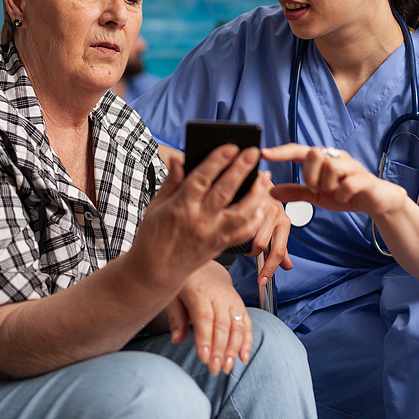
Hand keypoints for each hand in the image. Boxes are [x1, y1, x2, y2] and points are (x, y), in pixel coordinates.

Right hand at [133, 144, 272, 285]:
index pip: (201, 180)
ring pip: (242, 213)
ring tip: (264, 177)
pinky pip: (245, 232)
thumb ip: (172, 181)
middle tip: (254, 152)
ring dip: (256, 194)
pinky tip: (262, 203)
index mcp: (180, 208)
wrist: (157, 271)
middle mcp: (200, 221)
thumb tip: (179, 157)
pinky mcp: (222, 246)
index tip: (230, 147)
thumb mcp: (156, 205)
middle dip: (241, 170)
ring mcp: (213, 235)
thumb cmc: (154, 235)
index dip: (216, 162)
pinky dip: (257, 217)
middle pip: (225, 192)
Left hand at [166, 261, 251, 374]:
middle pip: (222, 325)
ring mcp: (232, 301)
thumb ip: (176, 317)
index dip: (205, 339)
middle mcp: (219, 296)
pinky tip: (243, 358)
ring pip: (237, 326)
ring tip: (227, 368)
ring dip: (234, 349)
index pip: (204, 317)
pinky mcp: (240, 306)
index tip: (204, 357)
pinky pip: (247, 325)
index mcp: (199, 292)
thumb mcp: (174, 295)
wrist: (206, 267)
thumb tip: (177, 339)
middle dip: (219, 350)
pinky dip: (247, 342)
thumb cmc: (187, 283)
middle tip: (214, 369)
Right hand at [244, 182, 292, 285]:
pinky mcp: (250, 196)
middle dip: (250, 252)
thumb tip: (287, 267)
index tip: (261, 281)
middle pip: (259, 245)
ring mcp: (262, 205)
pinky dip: (234, 225)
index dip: (269, 269)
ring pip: (247, 233)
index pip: (278, 252)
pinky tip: (232, 223)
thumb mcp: (277, 224)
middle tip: (245, 248)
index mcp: (284, 222)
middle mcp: (276, 214)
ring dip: (241, 239)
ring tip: (239, 234)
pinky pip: (240, 219)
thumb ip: (280, 245)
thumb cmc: (266, 201)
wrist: (258, 176)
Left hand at [261, 143, 402, 217]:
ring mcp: (351, 166)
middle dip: (311, 175)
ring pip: (330, 167)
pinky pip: (347, 184)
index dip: (281, 152)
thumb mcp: (316, 195)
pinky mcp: (364, 178)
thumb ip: (296, 192)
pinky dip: (342, 194)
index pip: (298, 150)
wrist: (376, 202)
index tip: (263, 153)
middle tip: (318, 188)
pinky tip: (345, 198)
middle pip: (314, 154)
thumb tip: (271, 190)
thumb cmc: (344, 194)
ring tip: (334, 193)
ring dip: (327, 185)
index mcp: (323, 159)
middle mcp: (336, 157)